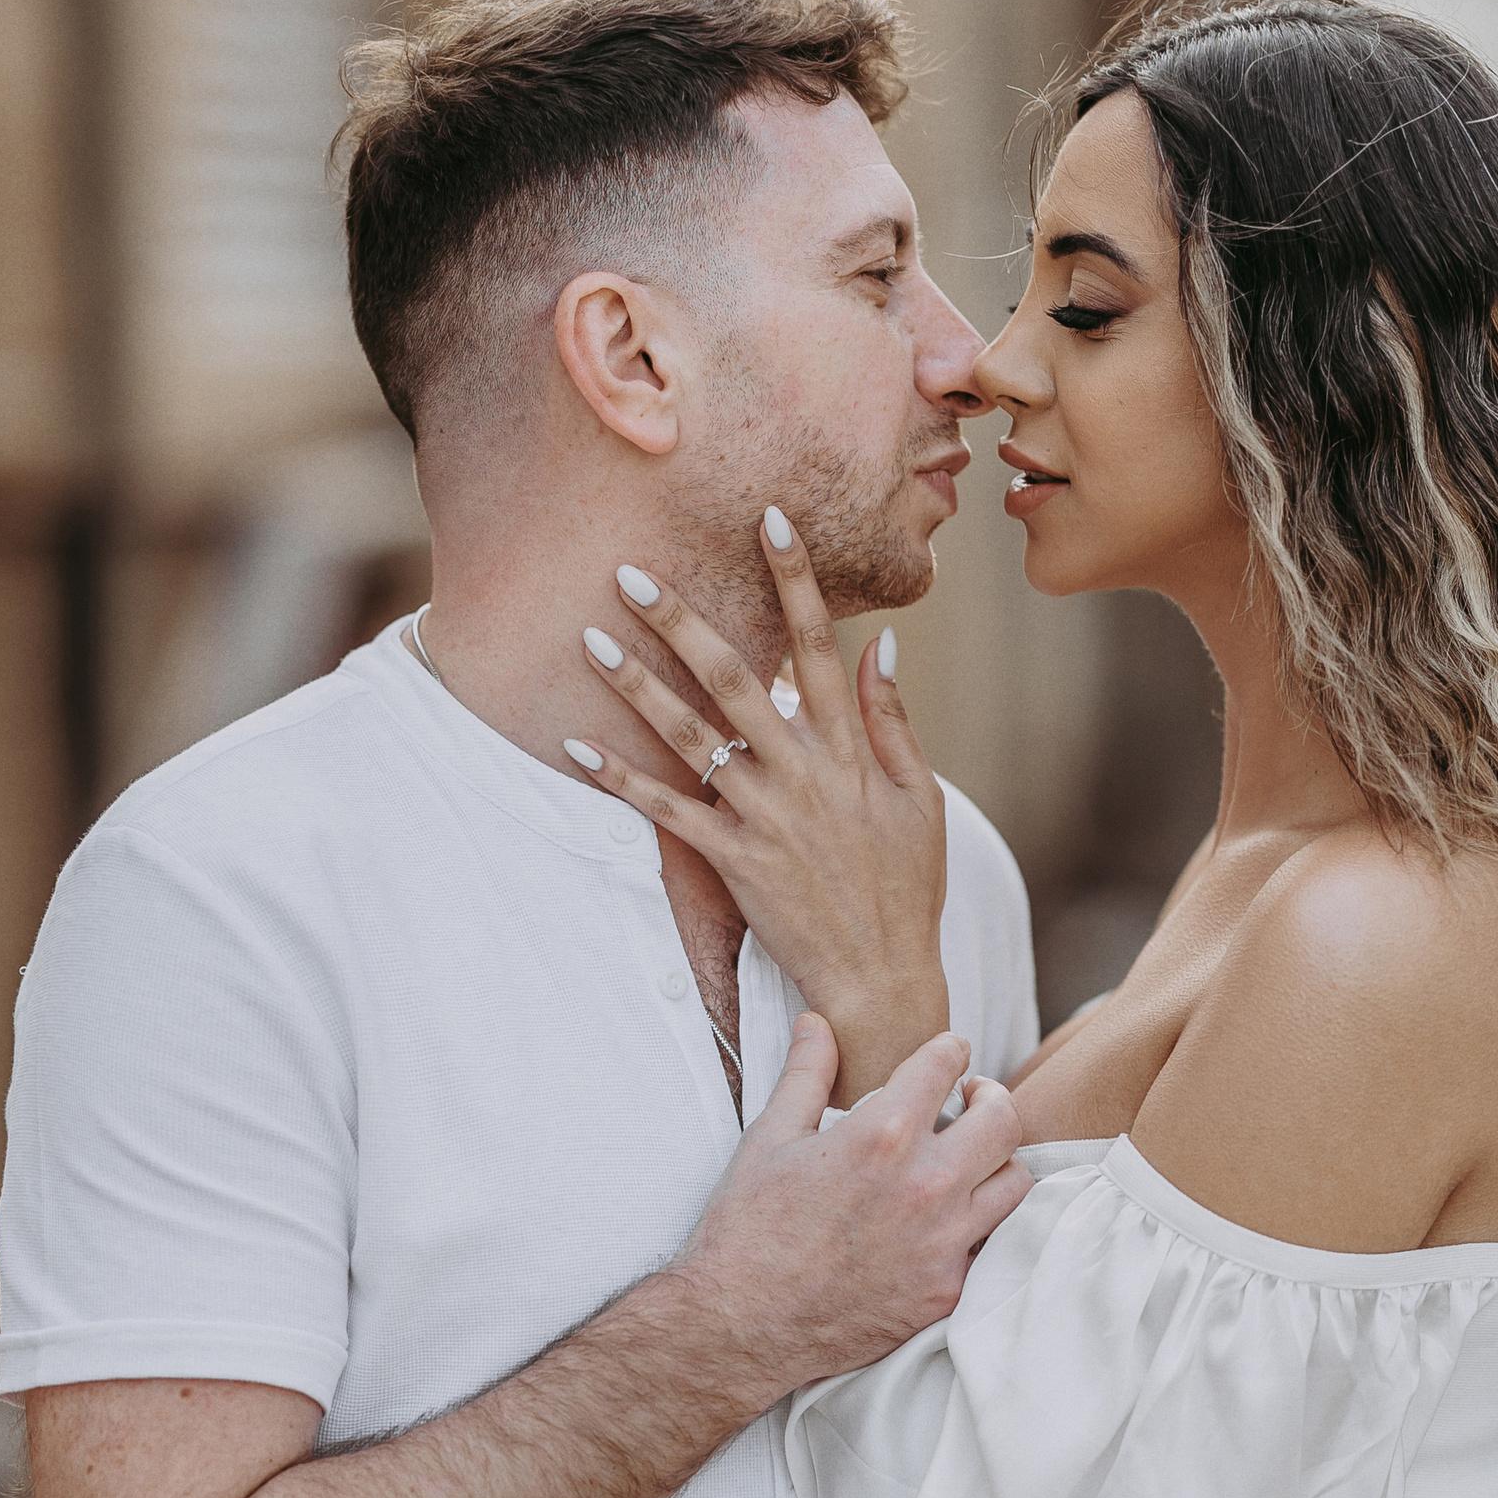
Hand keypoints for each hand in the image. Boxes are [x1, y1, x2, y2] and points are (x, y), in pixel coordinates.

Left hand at [571, 510, 947, 1102]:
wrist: (882, 977)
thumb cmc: (905, 887)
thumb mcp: (921, 798)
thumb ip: (893, 720)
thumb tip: (880, 644)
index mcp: (851, 750)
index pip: (817, 646)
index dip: (794, 579)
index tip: (769, 520)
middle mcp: (802, 772)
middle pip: (735, 677)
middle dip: (683, 618)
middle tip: (633, 571)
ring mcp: (764, 816)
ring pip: (690, 735)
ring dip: (636, 685)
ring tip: (588, 639)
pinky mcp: (733, 861)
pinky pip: (667, 812)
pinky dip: (621, 779)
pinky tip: (577, 746)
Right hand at [676, 1013, 1027, 1397]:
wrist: (739, 1326)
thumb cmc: (745, 1231)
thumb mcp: (768, 1139)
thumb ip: (805, 1074)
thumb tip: (817, 1023)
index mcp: (880, 1136)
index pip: (947, 1063)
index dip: (950, 1049)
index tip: (949, 1054)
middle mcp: (925, 1185)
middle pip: (1004, 1118)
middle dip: (991, 1097)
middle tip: (973, 1099)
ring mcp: (943, 1243)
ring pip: (1016, 1182)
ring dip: (998, 1161)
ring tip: (971, 1160)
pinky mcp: (946, 1291)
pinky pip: (993, 1245)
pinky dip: (982, 1225)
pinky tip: (952, 1220)